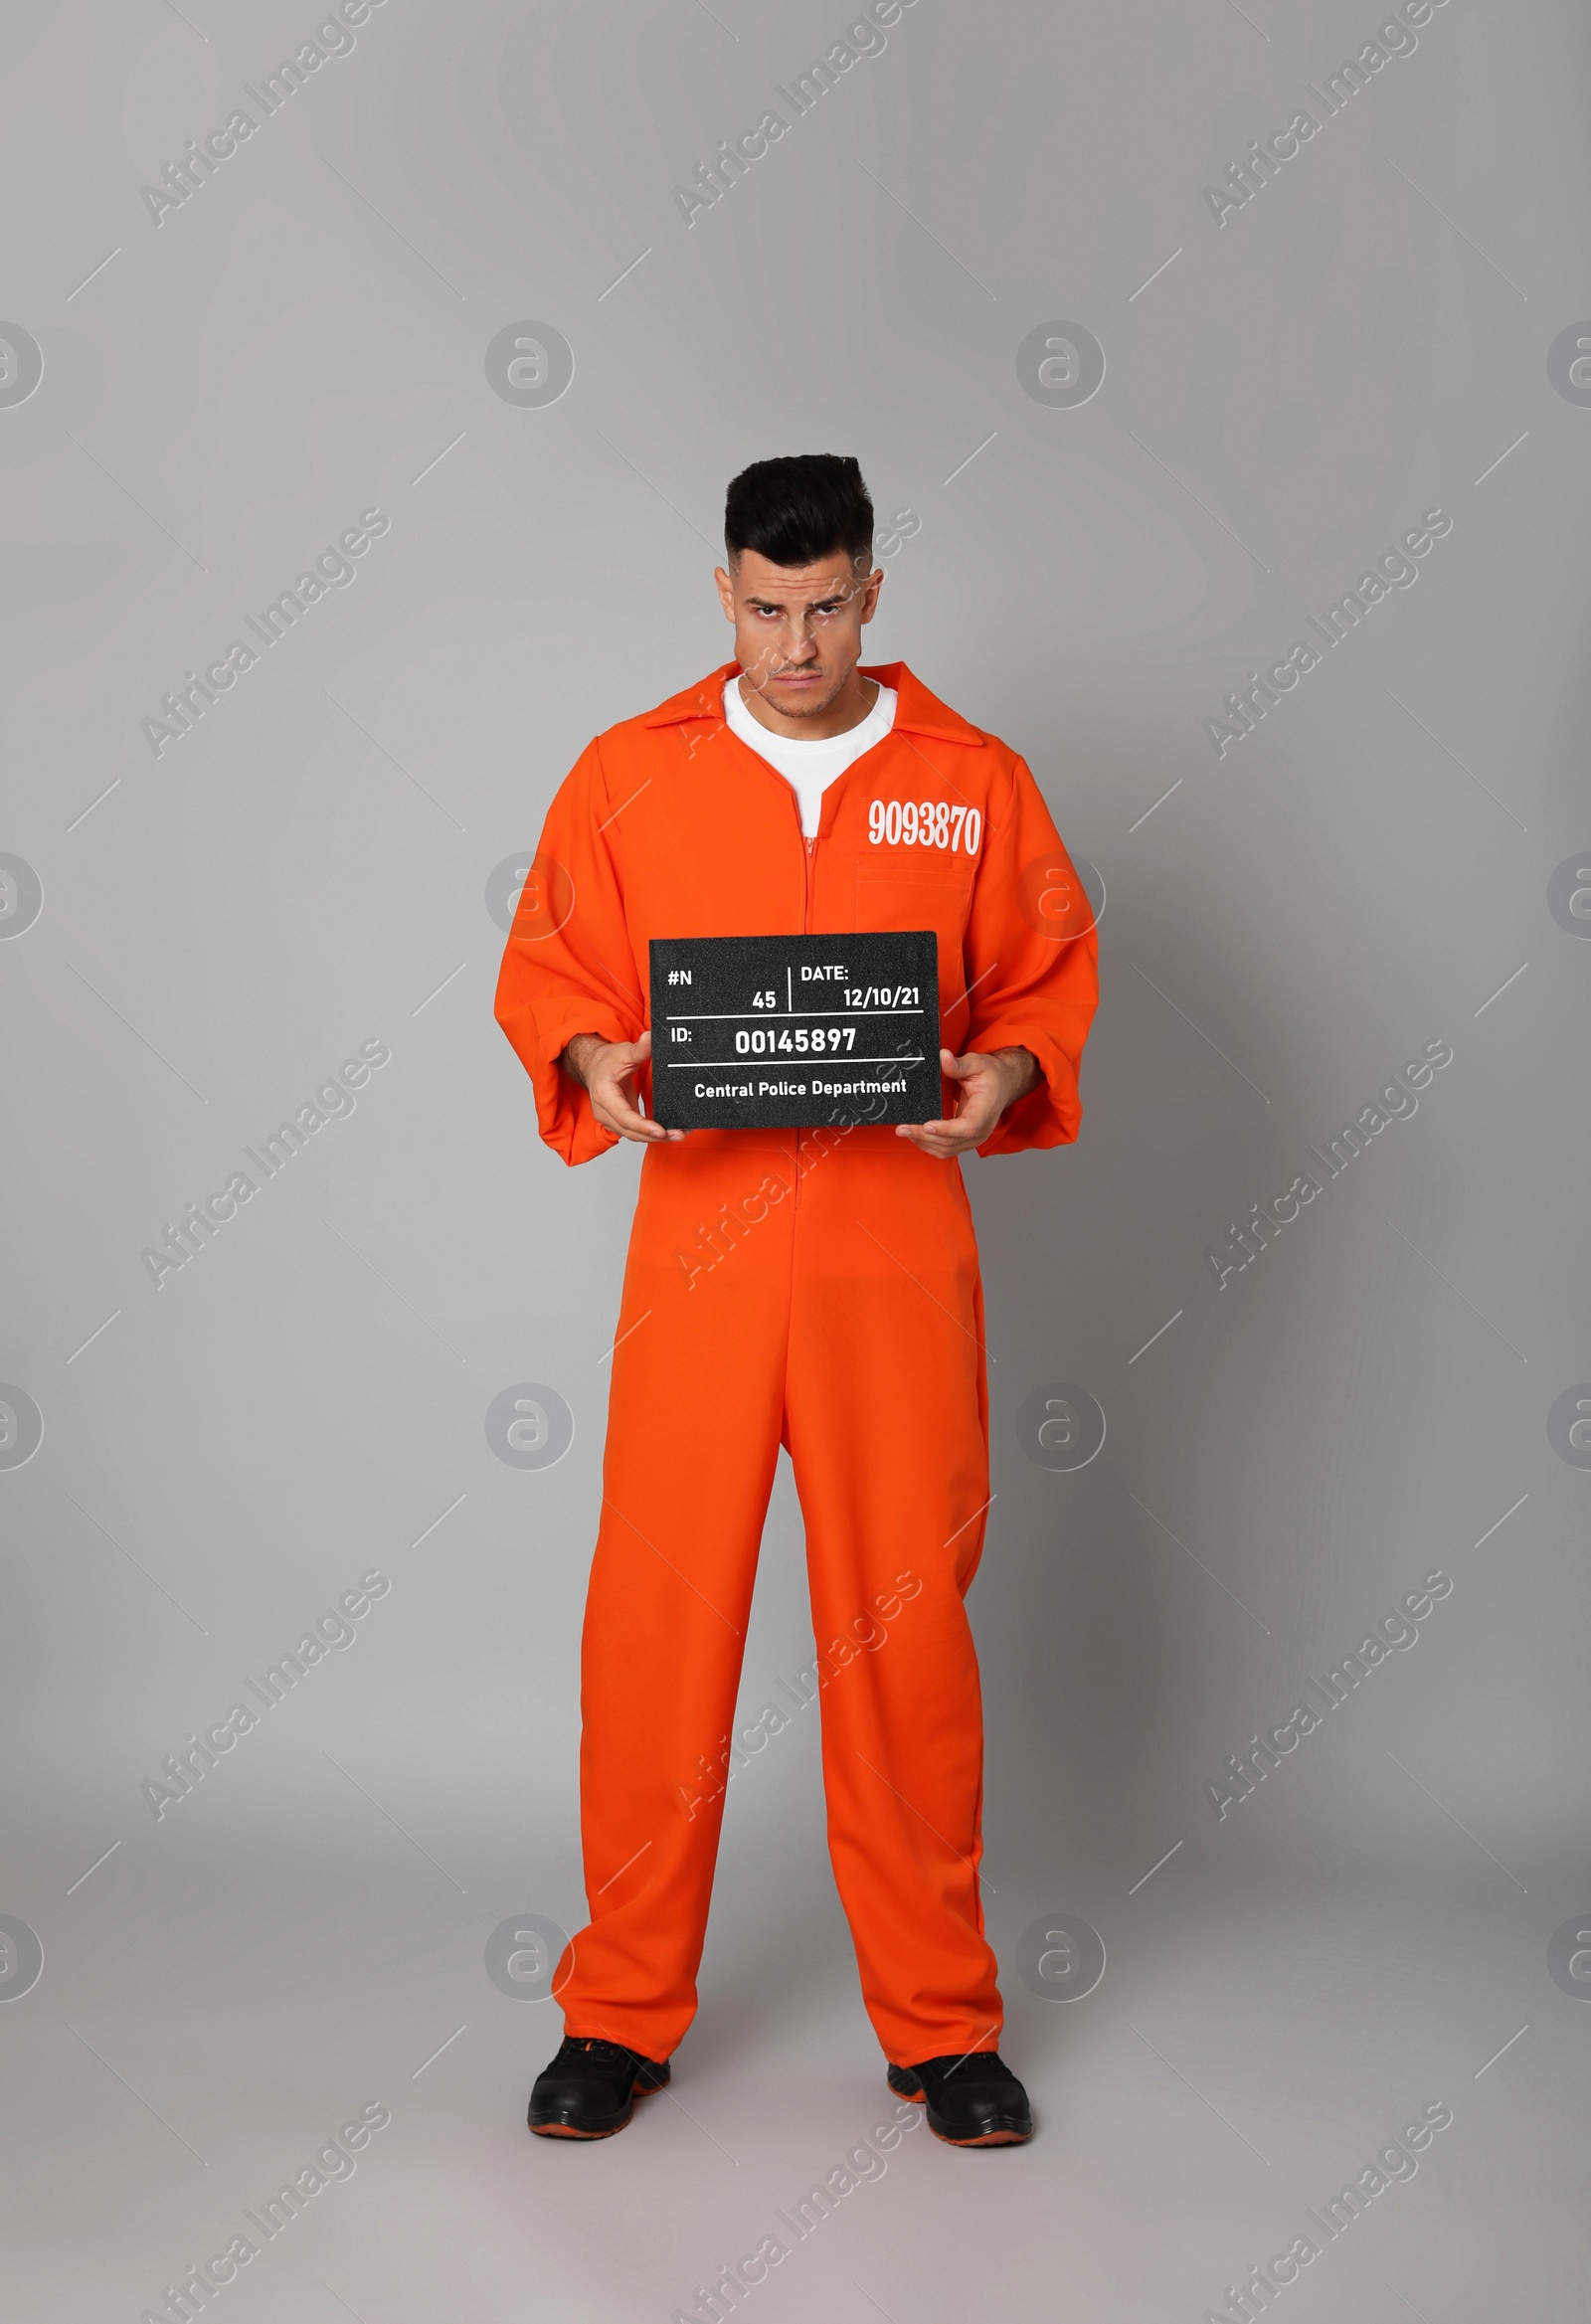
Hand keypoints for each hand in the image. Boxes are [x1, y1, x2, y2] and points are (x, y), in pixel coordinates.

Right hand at [559, 1029, 685, 1143]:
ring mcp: (610, 1119)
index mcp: (604, 1095)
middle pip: (631, 1131)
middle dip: (655, 1136)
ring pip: (633, 1135)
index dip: (643, 1126)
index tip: (660, 1130)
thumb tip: (651, 1039)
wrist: (594, 1066)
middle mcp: (604, 1111)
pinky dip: (651, 1134)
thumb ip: (639, 1049)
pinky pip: (635, 1132)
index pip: (624, 1116)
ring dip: (655, 1138)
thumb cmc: (606, 1061)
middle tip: (678, 1134)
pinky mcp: (618, 1122)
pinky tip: (668, 1132)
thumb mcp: (623, 1052)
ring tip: (678, 1134)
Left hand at [895, 1046, 1039, 1157]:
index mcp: (985, 1111)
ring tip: (905, 1132)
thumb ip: (959, 1064)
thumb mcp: (977, 1063)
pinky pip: (946, 1149)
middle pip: (951, 1142)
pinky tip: (916, 1136)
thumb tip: (943, 1057)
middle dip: (924, 1137)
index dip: (945, 1129)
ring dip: (924, 1143)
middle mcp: (981, 1130)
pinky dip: (929, 1145)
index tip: (926, 1125)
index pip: (967, 1127)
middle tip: (902, 1128)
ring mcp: (974, 1138)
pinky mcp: (966, 1140)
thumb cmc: (991, 1075)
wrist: (1002, 1085)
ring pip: (946, 1150)